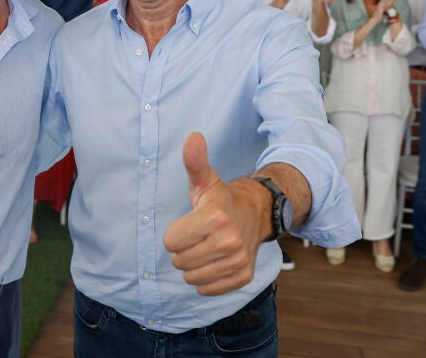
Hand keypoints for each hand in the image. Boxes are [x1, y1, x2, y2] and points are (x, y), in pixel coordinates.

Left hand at [162, 133, 266, 295]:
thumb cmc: (220, 199)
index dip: (175, 233)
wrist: (255, 215)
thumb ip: (195, 161)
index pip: (170, 242)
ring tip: (205, 248)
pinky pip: (207, 290)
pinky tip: (214, 262)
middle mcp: (229, 242)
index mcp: (215, 218)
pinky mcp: (243, 277)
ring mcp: (238, 261)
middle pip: (179, 261)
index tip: (189, 223)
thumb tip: (193, 136)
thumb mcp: (205, 180)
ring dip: (193, 265)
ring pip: (191, 278)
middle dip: (182, 250)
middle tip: (198, 236)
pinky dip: (205, 280)